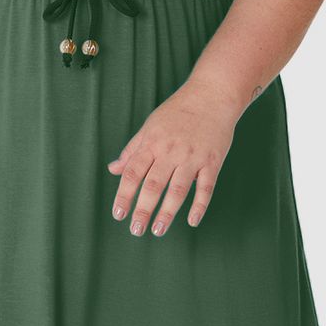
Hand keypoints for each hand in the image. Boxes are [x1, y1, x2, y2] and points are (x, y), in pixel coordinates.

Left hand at [107, 77, 240, 235]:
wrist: (211, 95)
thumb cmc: (177, 112)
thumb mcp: (150, 126)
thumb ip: (132, 150)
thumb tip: (113, 169)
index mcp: (152, 143)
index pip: (133, 172)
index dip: (124, 194)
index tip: (118, 214)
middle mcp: (170, 151)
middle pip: (153, 184)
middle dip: (143, 209)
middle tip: (135, 230)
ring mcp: (192, 157)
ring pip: (178, 189)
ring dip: (167, 212)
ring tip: (158, 230)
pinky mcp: (212, 161)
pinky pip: (206, 187)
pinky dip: (199, 205)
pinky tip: (192, 221)